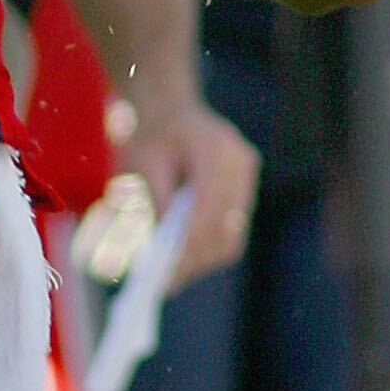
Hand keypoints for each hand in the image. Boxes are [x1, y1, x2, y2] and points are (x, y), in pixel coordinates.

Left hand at [111, 94, 258, 287]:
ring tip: (171, 273)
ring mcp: (247, 174)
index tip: (167, 271)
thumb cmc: (149, 136)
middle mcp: (239, 161)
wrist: (168, 109)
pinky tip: (182, 255)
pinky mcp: (246, 187)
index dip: (188, 243)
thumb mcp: (141, 165)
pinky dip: (207, 245)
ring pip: (232, 234)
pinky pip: (232, 228)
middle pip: (225, 226)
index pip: (208, 207)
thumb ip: (154, 202)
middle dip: (194, 257)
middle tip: (165, 281)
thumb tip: (161, 249)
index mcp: (214, 147)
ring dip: (202, 256)